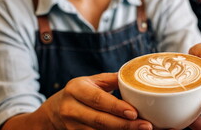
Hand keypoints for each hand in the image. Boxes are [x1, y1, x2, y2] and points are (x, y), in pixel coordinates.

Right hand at [4, 73, 152, 129]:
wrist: (54, 110)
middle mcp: (71, 108)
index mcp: (76, 89)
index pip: (98, 99)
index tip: (134, 112)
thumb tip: (135, 77)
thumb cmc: (80, 92)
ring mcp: (71, 125)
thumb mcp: (92, 81)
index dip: (116, 107)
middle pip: (100, 120)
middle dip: (125, 125)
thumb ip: (112, 79)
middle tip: (146, 126)